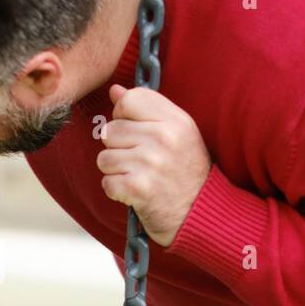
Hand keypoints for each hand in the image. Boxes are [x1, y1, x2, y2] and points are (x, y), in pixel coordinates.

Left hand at [96, 83, 211, 246]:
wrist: (200, 215)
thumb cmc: (185, 173)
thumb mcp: (177, 134)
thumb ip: (147, 109)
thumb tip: (115, 90)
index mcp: (176, 121)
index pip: (130, 99)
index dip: (124, 116)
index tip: (135, 132)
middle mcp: (164, 138)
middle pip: (111, 130)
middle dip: (118, 148)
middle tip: (140, 162)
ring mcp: (151, 163)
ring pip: (104, 158)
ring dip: (116, 171)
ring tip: (138, 176)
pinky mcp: (138, 188)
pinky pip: (107, 182)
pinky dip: (117, 191)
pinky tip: (135, 192)